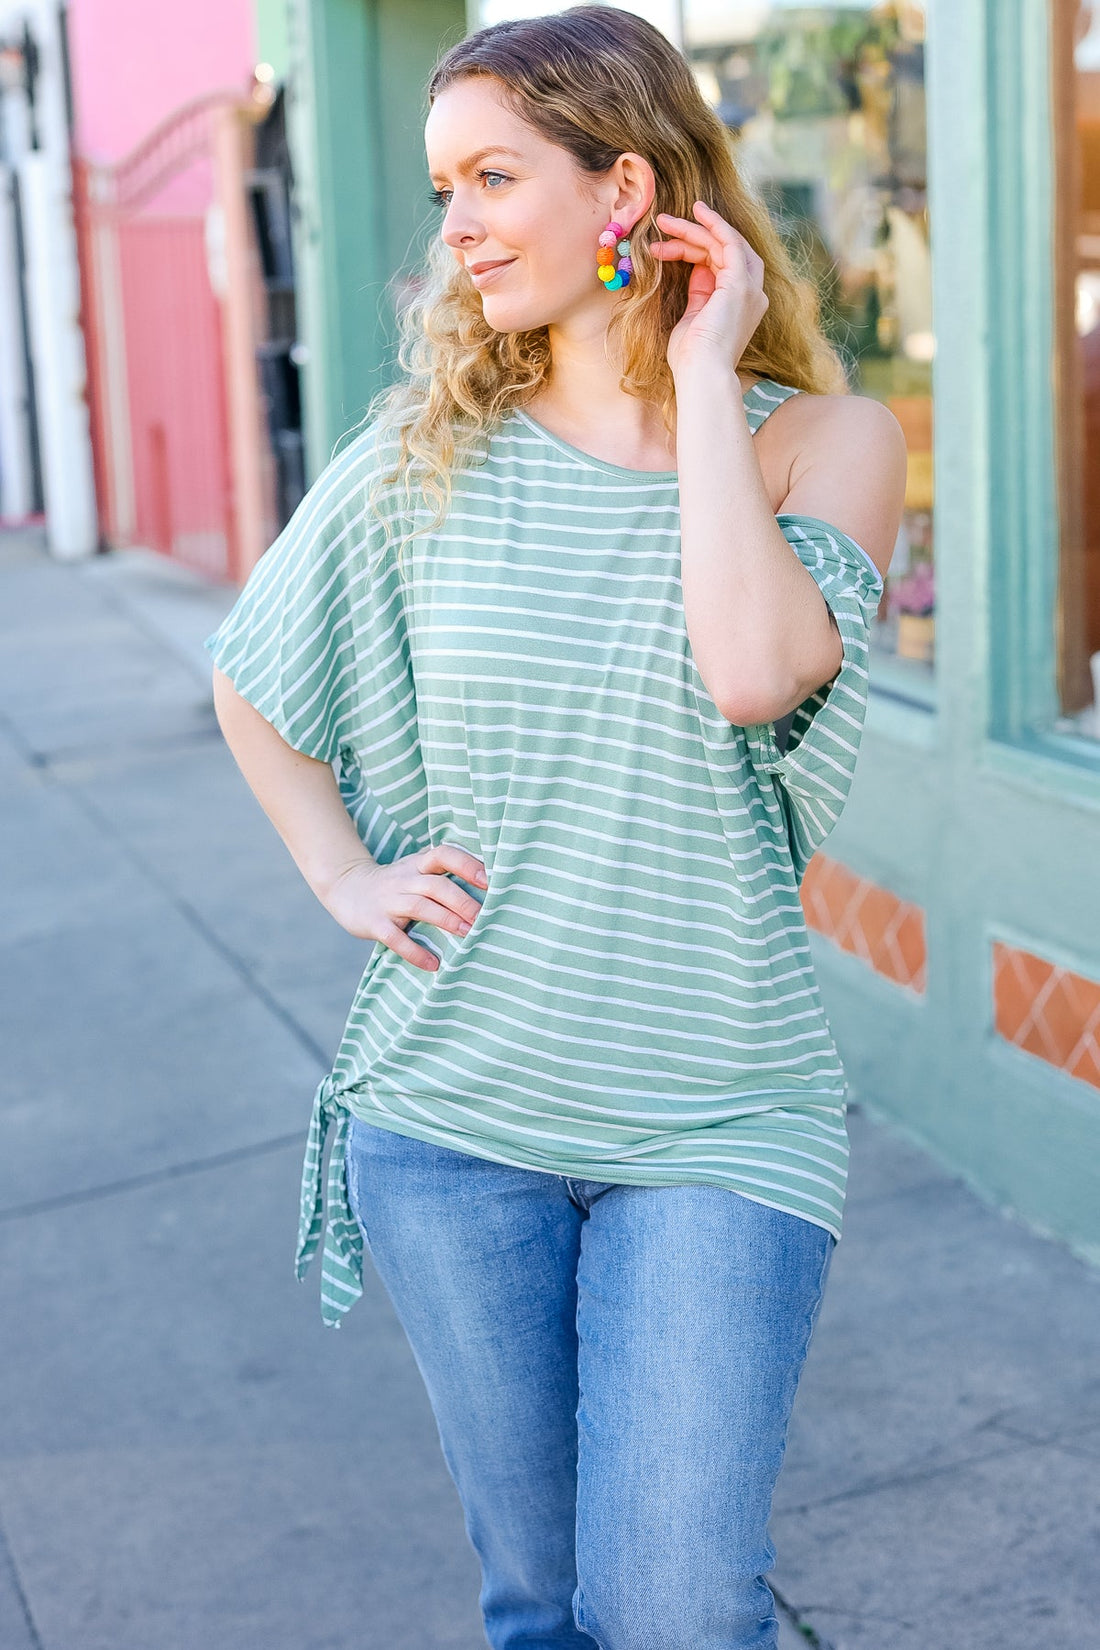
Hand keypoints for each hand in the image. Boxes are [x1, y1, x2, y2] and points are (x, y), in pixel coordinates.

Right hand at [321, 843, 488, 972]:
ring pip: (419, 907)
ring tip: (468, 935)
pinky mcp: (374, 923)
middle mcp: (404, 879)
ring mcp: (388, 900)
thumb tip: (490, 890)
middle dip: (462, 901)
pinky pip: (395, 937)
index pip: (444, 854)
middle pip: (436, 885)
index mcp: (418, 864)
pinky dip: (414, 951)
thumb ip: (444, 875)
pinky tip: (433, 964)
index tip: (489, 881)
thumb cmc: (396, 884)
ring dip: (446, 920)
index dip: (466, 865)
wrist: (346, 888)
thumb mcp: (416, 870)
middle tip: (485, 918)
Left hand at [648, 201, 768, 379]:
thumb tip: (696, 270)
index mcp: (740, 306)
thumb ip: (700, 294)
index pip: (720, 266)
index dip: (692, 252)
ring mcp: (749, 288)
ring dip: (694, 228)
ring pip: (724, 243)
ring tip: (665, 220)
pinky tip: (697, 213)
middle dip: (693, 235)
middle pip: (724, 251)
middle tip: (663, 223)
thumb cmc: (691, 358)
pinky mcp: (740, 284)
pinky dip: (715, 225)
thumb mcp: (693, 318)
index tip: (665, 247)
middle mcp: (751, 295)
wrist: (701, 374)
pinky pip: (730, 243)